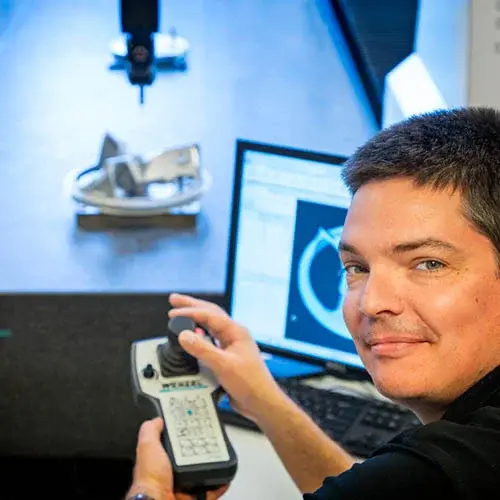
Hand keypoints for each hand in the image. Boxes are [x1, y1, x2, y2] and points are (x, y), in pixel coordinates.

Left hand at [127, 417, 229, 499]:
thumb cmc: (149, 480)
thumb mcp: (147, 445)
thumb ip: (151, 430)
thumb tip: (157, 419)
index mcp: (159, 460)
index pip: (173, 444)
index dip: (182, 435)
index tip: (193, 428)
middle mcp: (170, 473)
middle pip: (190, 457)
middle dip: (200, 449)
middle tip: (210, 441)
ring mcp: (183, 485)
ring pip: (201, 471)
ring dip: (210, 465)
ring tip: (218, 457)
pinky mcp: (194, 496)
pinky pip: (211, 488)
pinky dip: (219, 483)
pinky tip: (222, 478)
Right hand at [168, 293, 282, 420]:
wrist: (260, 402)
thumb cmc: (251, 383)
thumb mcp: (223, 365)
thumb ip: (203, 349)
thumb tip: (185, 335)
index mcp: (236, 331)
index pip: (209, 314)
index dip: (190, 311)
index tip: (173, 313)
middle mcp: (233, 335)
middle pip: (210, 313)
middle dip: (192, 305)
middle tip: (174, 300)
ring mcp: (230, 345)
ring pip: (210, 325)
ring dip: (195, 318)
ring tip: (181, 313)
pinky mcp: (226, 356)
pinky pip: (210, 339)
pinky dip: (198, 334)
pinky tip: (192, 336)